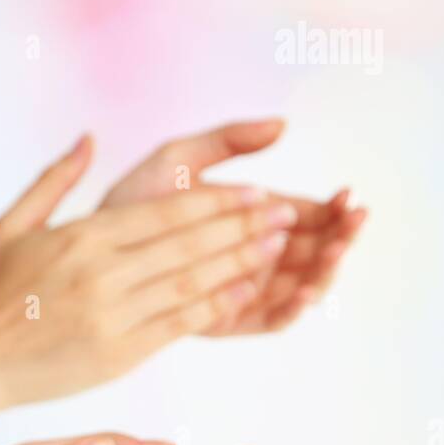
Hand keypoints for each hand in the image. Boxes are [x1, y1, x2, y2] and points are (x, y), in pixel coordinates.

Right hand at [0, 135, 295, 405]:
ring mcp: (113, 315)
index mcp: (83, 237)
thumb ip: (55, 180)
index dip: (219, 202)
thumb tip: (88, 138)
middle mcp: (103, 273)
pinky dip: (214, 306)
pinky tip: (244, 292)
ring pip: (192, 282)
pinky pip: (178, 325)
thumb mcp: (13, 225)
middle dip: (243, 228)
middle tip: (286, 215)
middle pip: (189, 244)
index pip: (167, 213)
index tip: (255, 193)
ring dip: (240, 263)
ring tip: (279, 248)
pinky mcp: (118, 354)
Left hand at [101, 119, 367, 334]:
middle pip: (312, 251)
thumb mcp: (177, 158)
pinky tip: (305, 291)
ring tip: (335, 252)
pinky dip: (292, 307)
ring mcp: (243, 290)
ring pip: (300, 286)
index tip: (348, 195)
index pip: (307, 214)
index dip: (332, 208)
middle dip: (338, 237)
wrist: (90, 254)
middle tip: (353, 222)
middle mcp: (253, 255)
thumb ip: (226, 139)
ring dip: (324, 271)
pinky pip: (270, 320)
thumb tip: (283, 124)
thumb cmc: (129, 202)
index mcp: (252, 217)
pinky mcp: (227, 320)